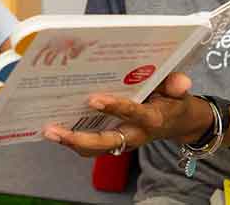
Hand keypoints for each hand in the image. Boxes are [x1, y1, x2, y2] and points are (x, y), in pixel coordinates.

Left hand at [42, 72, 212, 156]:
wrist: (179, 123)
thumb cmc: (173, 101)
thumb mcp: (178, 91)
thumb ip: (176, 84)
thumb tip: (181, 82)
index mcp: (151, 118)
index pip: (132, 113)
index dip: (114, 107)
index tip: (93, 99)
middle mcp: (134, 134)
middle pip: (105, 142)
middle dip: (79, 139)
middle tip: (54, 130)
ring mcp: (123, 141)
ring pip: (95, 149)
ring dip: (71, 142)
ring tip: (48, 131)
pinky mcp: (114, 143)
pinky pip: (93, 147)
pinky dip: (74, 140)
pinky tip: (55, 129)